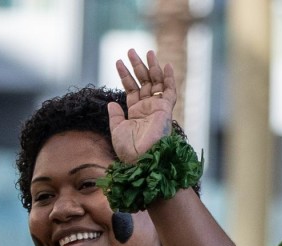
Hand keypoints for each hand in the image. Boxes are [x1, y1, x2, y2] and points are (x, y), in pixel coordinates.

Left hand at [107, 48, 178, 163]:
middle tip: (131, 50)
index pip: (131, 88)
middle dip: (137, 66)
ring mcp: (157, 107)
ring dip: (151, 66)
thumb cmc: (128, 150)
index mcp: (135, 112)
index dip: (124, 75)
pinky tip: (166, 65)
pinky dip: (169, 78)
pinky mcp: (166, 109)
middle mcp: (147, 108)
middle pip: (143, 81)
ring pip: (155, 82)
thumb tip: (112, 102)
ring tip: (145, 52)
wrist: (141, 159)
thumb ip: (115, 116)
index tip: (118, 62)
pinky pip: (170, 91)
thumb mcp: (117, 130)